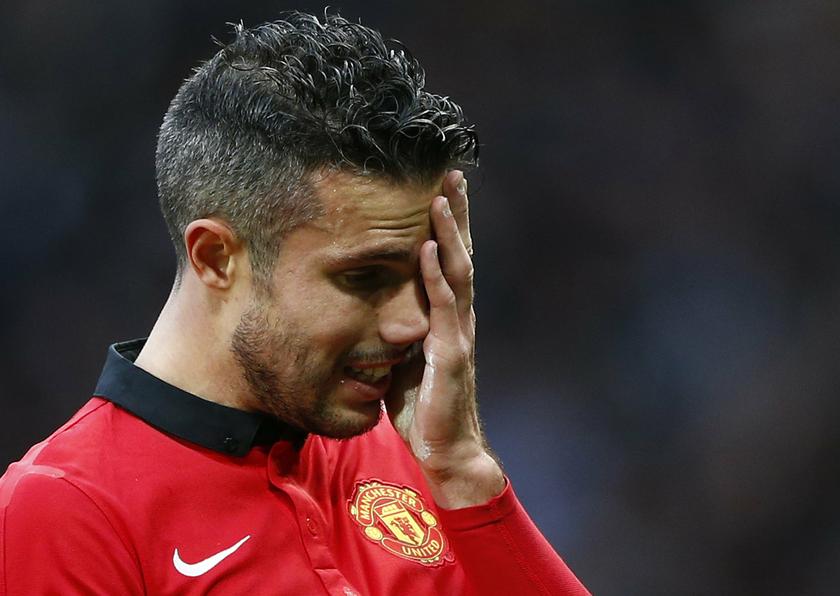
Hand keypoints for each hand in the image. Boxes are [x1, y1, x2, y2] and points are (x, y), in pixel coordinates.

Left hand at [387, 170, 504, 508]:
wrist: (444, 450)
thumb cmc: (422, 406)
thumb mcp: (402, 358)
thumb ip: (397, 328)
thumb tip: (372, 306)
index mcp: (447, 317)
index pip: (449, 260)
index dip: (448, 225)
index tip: (440, 188)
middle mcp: (458, 317)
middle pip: (459, 254)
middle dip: (456, 213)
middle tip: (451, 172)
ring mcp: (458, 332)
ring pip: (457, 271)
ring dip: (450, 232)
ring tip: (441, 196)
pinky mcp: (451, 353)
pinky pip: (443, 307)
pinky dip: (435, 275)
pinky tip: (428, 247)